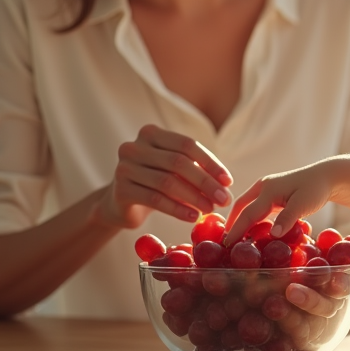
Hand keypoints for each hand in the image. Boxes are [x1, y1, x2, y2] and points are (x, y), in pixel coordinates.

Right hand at [95, 125, 232, 230]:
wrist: (120, 204)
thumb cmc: (155, 183)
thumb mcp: (175, 171)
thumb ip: (196, 171)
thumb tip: (225, 186)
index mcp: (151, 134)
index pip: (187, 145)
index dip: (210, 163)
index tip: (228, 181)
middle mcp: (134, 146)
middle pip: (178, 162)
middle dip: (205, 182)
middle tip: (224, 199)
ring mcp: (124, 167)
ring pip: (167, 182)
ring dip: (194, 197)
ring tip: (210, 209)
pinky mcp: (120, 190)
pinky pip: (155, 199)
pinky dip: (177, 209)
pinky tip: (193, 216)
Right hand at [223, 162, 335, 245]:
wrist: (326, 176)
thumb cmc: (316, 190)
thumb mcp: (304, 205)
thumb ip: (288, 218)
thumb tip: (273, 234)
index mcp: (268, 190)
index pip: (248, 213)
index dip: (237, 230)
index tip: (226, 244)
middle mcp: (264, 187)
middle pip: (241, 206)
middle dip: (232, 223)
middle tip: (225, 241)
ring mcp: (267, 189)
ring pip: (248, 205)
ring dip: (241, 220)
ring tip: (236, 238)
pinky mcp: (273, 193)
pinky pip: (257, 206)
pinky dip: (252, 217)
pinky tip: (253, 230)